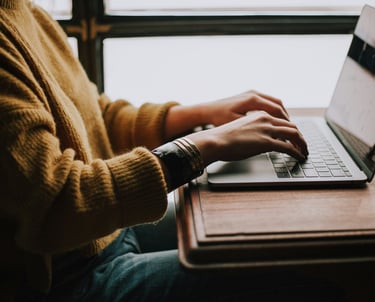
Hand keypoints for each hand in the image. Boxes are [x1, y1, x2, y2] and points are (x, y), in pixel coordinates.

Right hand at [186, 110, 307, 165]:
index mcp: (259, 114)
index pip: (282, 120)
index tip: (294, 137)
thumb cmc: (222, 137)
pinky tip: (299, 157)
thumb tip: (258, 141)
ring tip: (304, 152)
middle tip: (303, 145)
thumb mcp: (240, 129)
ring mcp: (267, 130)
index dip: (291, 129)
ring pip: (294, 134)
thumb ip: (253, 131)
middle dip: (300, 136)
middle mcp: (266, 119)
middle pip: (291, 126)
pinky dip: (297, 152)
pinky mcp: (266, 142)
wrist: (215, 140)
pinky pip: (288, 147)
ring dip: (302, 144)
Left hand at [199, 90, 289, 125]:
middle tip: (292, 130)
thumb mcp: (238, 125)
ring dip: (281, 114)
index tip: (291, 132)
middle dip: (286, 118)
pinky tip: (274, 121)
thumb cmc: (219, 118)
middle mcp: (254, 93)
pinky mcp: (249, 96)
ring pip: (274, 102)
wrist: (207, 110)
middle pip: (278, 105)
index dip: (285, 122)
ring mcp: (251, 93)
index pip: (276, 110)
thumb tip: (271, 134)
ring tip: (285, 127)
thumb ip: (255, 127)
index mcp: (252, 100)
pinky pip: (267, 102)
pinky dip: (273, 111)